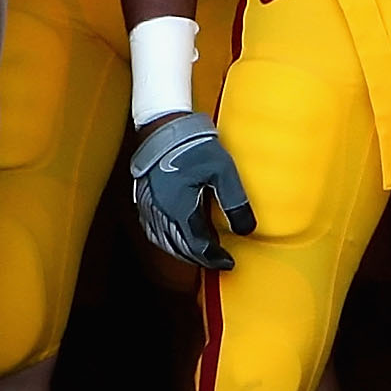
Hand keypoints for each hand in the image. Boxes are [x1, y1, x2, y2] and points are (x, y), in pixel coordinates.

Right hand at [130, 110, 254, 271]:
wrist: (164, 128)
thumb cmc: (194, 146)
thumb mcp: (222, 171)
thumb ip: (234, 202)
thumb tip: (246, 230)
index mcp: (180, 210)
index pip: (198, 246)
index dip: (214, 258)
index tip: (228, 262)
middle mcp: (161, 214)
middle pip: (181, 248)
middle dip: (200, 257)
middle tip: (217, 260)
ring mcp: (150, 208)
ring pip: (165, 242)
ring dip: (184, 251)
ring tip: (200, 252)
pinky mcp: (144, 201)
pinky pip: (153, 231)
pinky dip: (167, 241)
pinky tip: (177, 238)